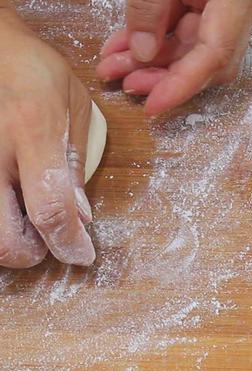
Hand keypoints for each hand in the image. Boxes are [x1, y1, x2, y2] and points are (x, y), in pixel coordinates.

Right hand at [0, 8, 94, 267]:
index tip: (82, 255)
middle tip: (48, 241)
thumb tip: (81, 217)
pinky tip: (9, 203)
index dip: (67, 243)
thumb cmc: (35, 71)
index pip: (49, 209)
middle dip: (31, 253)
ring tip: (26, 220)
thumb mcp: (73, 107)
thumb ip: (75, 164)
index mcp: (31, 133)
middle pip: (4, 239)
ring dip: (8, 240)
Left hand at [96, 0, 251, 115]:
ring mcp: (223, 9)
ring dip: (150, 60)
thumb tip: (143, 53)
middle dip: (162, 77)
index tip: (153, 107)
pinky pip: (182, 29)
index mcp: (237, 2)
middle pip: (204, 60)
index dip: (182, 86)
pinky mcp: (207, 2)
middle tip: (125, 85)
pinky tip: (124, 46)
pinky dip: (153, 39)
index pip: (215, 56)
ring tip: (112, 66)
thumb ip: (151, 8)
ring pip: (189, 47)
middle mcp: (236, 13)